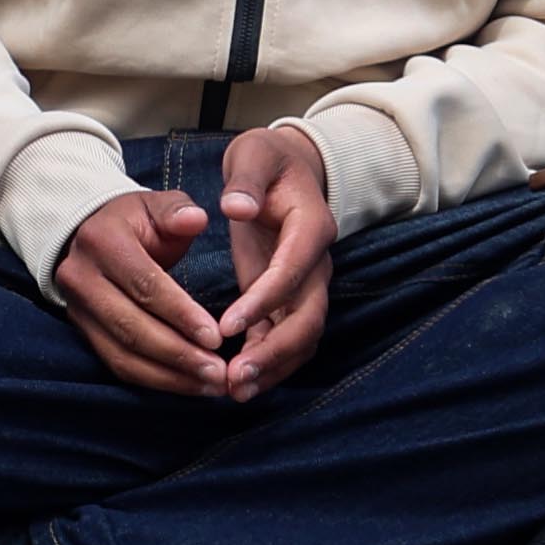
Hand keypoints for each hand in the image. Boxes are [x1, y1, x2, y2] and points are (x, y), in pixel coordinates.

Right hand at [51, 191, 224, 397]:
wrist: (90, 235)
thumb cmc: (136, 223)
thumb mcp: (155, 206)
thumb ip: (177, 211)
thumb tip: (196, 219)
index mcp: (101, 240)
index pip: (144, 284)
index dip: (180, 313)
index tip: (217, 337)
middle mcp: (81, 277)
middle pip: (131, 326)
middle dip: (178, 354)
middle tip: (219, 372)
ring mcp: (77, 309)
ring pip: (122, 353)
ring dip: (169, 376)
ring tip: (210, 385)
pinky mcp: (83, 332)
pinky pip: (117, 364)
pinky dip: (154, 381)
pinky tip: (187, 385)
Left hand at [214, 128, 335, 402]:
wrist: (287, 168)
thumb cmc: (267, 159)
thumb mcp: (254, 154)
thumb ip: (245, 179)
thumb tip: (234, 207)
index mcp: (310, 227)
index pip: (293, 271)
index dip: (264, 300)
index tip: (228, 325)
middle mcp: (316, 264)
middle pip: (308, 318)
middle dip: (275, 352)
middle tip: (236, 377)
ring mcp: (306, 285)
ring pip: (301, 337)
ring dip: (273, 367)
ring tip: (234, 390)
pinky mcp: (290, 298)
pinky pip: (285, 337)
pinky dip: (267, 361)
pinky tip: (237, 382)